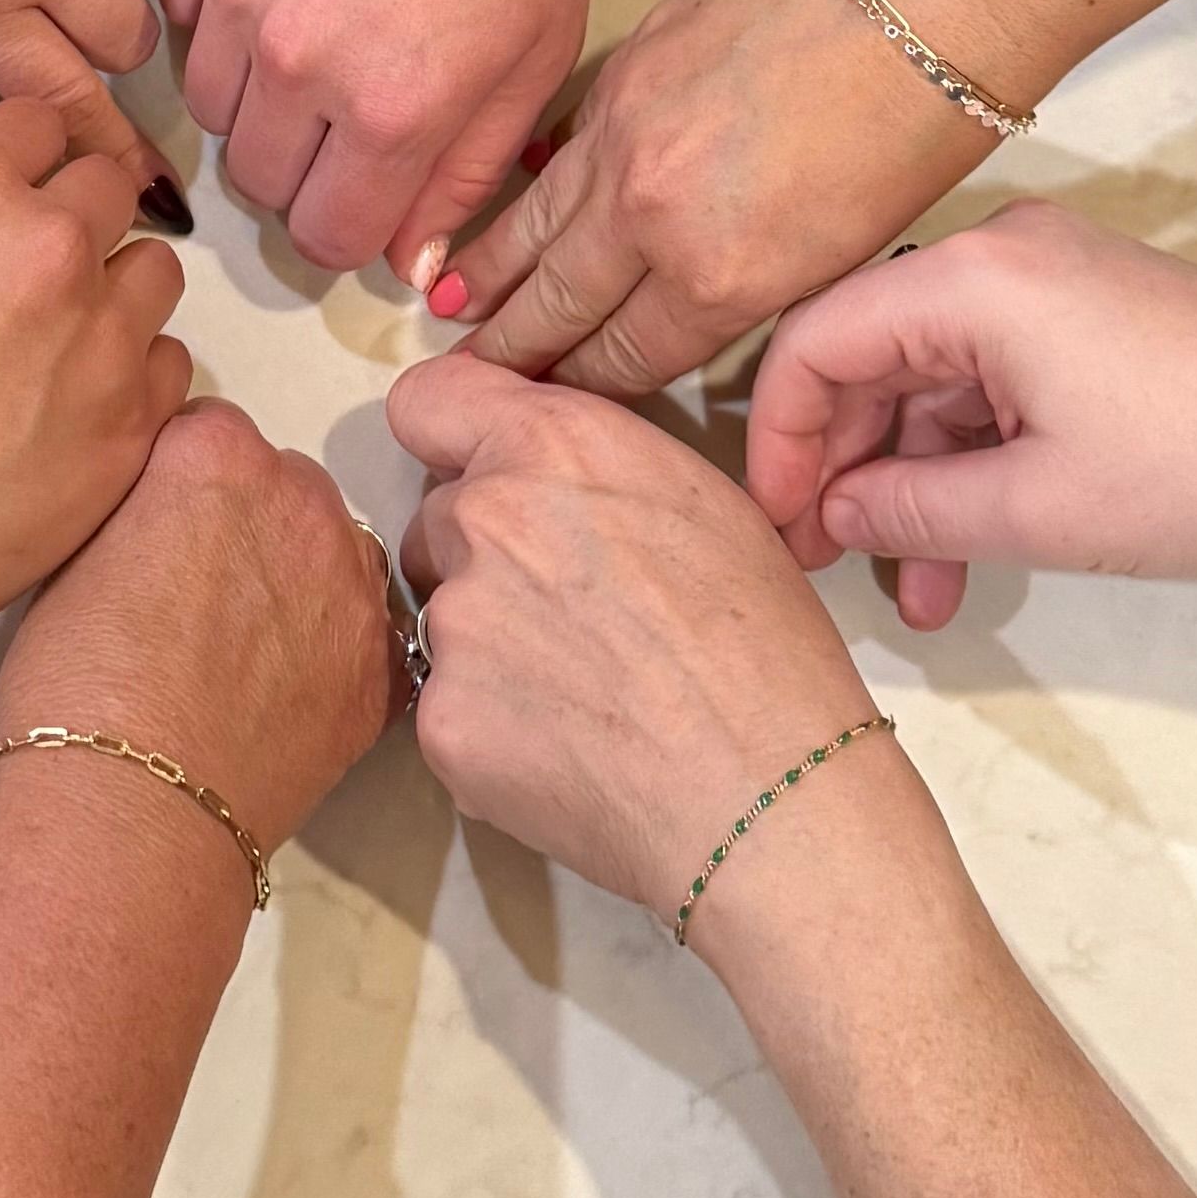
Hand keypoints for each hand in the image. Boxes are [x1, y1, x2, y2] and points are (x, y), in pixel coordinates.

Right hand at [0, 88, 191, 645]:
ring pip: (156, 271)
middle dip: (76, 214)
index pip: (38, 121)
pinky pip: (170, 363)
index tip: (12, 189)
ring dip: (115, 291)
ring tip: (65, 340)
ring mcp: (107, 333)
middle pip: (109, 183)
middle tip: (36, 268)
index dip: (21, 156)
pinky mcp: (138, 418)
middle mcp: (54, 244)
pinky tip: (79, 406)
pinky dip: (133, 375)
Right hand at [0, 390, 408, 871]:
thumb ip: (135, 502)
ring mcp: (354, 587)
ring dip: (299, 578)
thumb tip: (157, 507)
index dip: (180, 483)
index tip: (158, 530)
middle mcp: (302, 500)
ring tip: (243, 648)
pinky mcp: (381, 670)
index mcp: (216, 454)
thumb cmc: (71, 679)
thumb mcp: (74, 551)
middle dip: (248, 521)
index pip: (210, 432)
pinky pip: (365, 633)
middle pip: (282, 485)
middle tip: (198, 593)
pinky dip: (333, 650)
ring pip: (334, 554)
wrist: (129, 811)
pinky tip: (284, 692)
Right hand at [164, 0, 594, 270]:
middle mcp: (299, 61)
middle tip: (348, 110)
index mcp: (393, 108)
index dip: (351, 225)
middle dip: (303, 166)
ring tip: (315, 37)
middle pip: (258, 180)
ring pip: (210, 104)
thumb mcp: (533, 53)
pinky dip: (219, 14)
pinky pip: (181, 13)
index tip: (370, 190)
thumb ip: (465, 174)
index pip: (327, 235)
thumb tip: (408, 270)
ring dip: (257, 95)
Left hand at [387, 348, 867, 928]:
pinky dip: (494, 729)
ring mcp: (454, 623)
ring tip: (586, 697)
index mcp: (552, 445)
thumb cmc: (764, 649)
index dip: (449, 441)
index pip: (427, 403)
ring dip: (491, 648)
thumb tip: (547, 481)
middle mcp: (485, 517)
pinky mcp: (441, 721)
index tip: (470, 471)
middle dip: (483, 559)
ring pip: (445, 620)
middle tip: (570, 616)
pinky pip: (449, 710)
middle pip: (439, 521)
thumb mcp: (701, 501)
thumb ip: (590, 469)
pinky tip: (570, 753)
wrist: (768, 793)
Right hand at [431, 0, 985, 391]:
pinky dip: (527, 182)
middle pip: (558, 299)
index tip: (544, 403)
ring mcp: (625, 128)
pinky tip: (509, 199)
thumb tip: (697, 295)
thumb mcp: (845, 251)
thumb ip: (750, 285)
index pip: (621, 357)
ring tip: (447, 299)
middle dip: (511, 344)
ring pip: (537, 217)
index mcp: (716, 276)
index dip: (578, 387)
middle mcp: (649, 212)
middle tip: (465, 372)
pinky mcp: (625, 58)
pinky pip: (559, 142)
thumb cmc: (921, 118)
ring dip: (492, 265)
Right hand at [750, 207, 1196, 632]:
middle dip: (844, 468)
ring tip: (915, 594)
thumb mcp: (1036, 508)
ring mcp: (1042, 282)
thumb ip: (912, 510)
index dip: (779, 437)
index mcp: (972, 279)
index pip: (817, 339)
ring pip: (930, 381)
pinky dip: (968, 460)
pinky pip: (986, 381)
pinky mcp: (1079, 314)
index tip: (777, 521)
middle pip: (869, 355)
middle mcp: (997, 257)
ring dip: (912, 482)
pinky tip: (961, 551)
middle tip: (824, 564)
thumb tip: (836, 516)